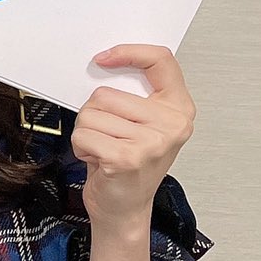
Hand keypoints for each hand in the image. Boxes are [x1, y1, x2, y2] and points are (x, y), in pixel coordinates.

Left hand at [75, 45, 195, 244]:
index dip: (129, 53)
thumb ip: (133, 95)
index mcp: (178, 107)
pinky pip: (82, 135)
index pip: (160, 60)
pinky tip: (99, 160)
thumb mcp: (141, 123)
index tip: (103, 59)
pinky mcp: (127, 157)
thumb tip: (103, 66)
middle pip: (105, 93)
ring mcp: (152, 141)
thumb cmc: (128, 162)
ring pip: (90, 114)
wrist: (125, 207)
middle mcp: (172, 123)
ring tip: (105, 149)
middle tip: (109, 136)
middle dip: (94, 114)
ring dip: (87, 133)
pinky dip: (81, 147)